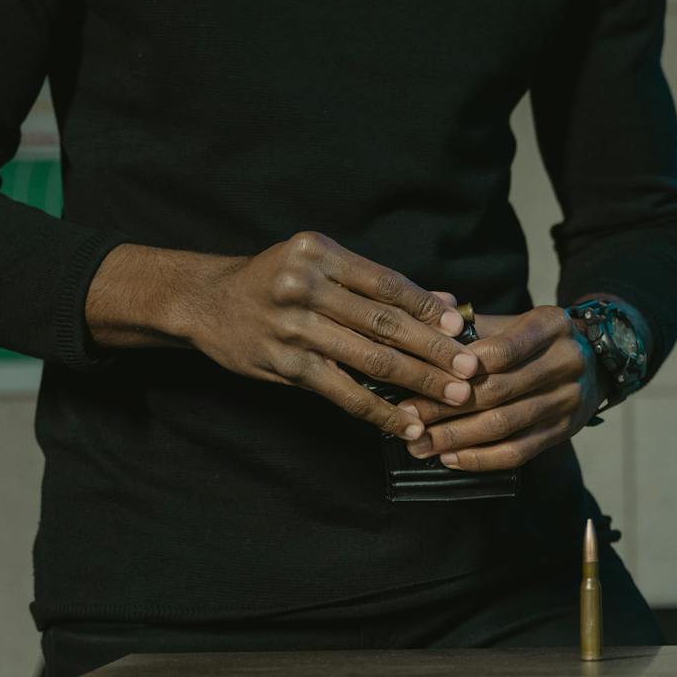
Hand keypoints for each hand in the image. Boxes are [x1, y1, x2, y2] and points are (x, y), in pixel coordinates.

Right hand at [173, 232, 480, 440]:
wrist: (207, 301)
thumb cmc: (276, 280)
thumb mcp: (319, 265)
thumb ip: (377, 285)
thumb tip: (445, 304)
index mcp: (318, 252)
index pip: (384, 282)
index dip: (426, 307)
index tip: (460, 328)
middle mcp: (304, 285)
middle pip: (382, 321)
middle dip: (431, 348)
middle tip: (469, 369)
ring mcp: (291, 327)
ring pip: (367, 357)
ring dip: (415, 381)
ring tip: (450, 396)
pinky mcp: (282, 364)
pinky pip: (341, 391)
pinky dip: (377, 409)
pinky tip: (405, 424)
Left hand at [397, 306, 603, 471]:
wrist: (597, 359)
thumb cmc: (539, 338)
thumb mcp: (516, 319)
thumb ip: (474, 324)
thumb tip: (425, 324)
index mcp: (551, 326)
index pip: (503, 349)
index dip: (460, 366)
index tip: (419, 375)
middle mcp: (564, 363)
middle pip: (498, 391)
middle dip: (446, 407)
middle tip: (407, 416)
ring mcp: (566, 400)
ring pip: (504, 425)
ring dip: (456, 438)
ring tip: (419, 444)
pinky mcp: (563, 431)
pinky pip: (519, 452)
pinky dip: (481, 458)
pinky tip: (450, 458)